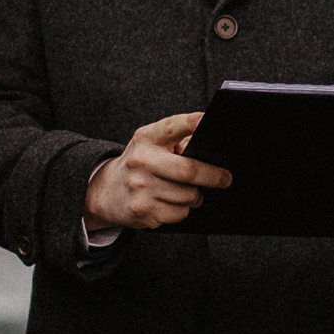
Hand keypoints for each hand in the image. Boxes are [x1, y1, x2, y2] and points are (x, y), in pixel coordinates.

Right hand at [84, 111, 232, 229]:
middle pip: (188, 170)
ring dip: (196, 195)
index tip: (208, 121)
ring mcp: (141, 187)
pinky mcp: (143, 211)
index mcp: (147, 137)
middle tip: (225, 178)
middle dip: (213, 176)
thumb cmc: (140, 163)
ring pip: (188, 195)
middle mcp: (141, 160)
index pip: (173, 126)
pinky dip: (183, 209)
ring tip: (190, 191)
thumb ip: (177, 141)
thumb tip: (210, 150)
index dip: (192, 123)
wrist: (107, 191)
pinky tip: (173, 202)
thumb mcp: (151, 144)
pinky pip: (180, 213)